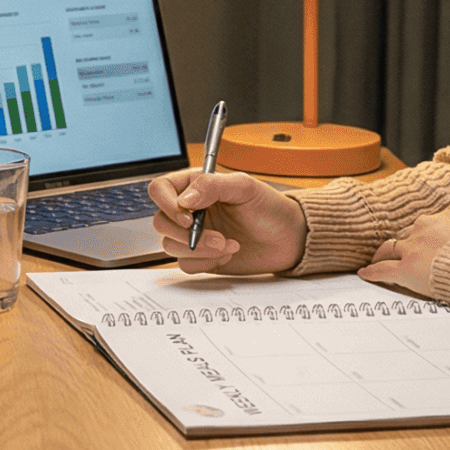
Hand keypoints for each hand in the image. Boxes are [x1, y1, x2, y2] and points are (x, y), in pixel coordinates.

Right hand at [149, 167, 306, 274]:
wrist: (289, 240)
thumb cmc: (270, 208)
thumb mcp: (245, 187)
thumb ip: (211, 185)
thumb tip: (184, 199)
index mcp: (195, 186)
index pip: (160, 189)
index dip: (167, 204)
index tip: (188, 217)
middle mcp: (190, 210)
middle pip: (161, 221)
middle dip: (187, 234)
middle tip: (217, 236)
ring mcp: (194, 235)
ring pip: (170, 245)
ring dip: (200, 249)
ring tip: (228, 244)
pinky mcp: (201, 257)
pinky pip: (185, 264)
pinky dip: (205, 262)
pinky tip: (227, 253)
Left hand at [356, 209, 449, 299]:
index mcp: (445, 217)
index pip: (428, 225)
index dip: (423, 236)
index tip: (424, 241)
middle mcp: (424, 228)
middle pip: (406, 234)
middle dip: (402, 243)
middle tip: (397, 251)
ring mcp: (413, 248)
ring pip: (390, 248)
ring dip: (382, 255)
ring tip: (376, 260)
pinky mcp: (406, 268)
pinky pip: (383, 269)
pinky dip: (372, 272)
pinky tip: (365, 274)